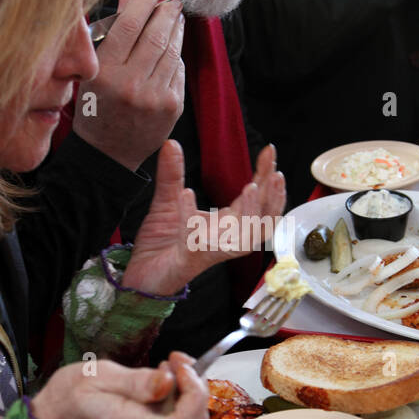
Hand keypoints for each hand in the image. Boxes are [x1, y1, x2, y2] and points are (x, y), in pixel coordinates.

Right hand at [31, 351, 208, 418]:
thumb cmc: (68, 399)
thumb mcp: (98, 376)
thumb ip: (137, 382)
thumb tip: (168, 382)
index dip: (193, 391)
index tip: (182, 367)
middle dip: (193, 387)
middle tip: (175, 361)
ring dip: (185, 395)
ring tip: (165, 370)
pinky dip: (176, 406)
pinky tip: (159, 388)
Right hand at [73, 0, 184, 170]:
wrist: (109, 153)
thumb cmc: (96, 107)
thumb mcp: (92, 71)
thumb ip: (110, 34)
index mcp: (105, 74)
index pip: (128, 27)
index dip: (142, 2)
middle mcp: (131, 85)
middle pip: (156, 35)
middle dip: (165, 12)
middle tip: (170, 1)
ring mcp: (155, 97)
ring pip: (172, 51)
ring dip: (176, 29)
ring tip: (174, 18)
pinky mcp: (172, 107)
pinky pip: (178, 70)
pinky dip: (176, 55)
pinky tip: (172, 46)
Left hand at [122, 141, 285, 294]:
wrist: (141, 275)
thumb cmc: (162, 245)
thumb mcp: (167, 201)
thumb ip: (172, 174)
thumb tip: (171, 143)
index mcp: (228, 223)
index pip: (256, 198)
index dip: (266, 176)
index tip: (269, 152)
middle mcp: (226, 238)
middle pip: (261, 219)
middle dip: (272, 196)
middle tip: (276, 173)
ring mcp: (211, 250)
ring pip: (243, 237)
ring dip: (249, 212)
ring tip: (250, 187)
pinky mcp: (190, 259)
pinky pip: (195, 239)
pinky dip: (190, 218)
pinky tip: (187, 195)